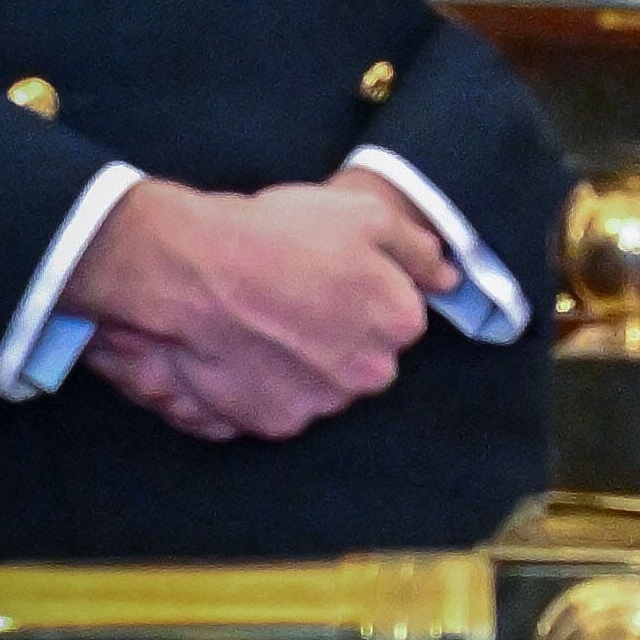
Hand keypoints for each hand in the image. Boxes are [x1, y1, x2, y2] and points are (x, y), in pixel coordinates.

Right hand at [73, 172, 444, 444]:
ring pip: (322, 385)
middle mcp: (370, 375)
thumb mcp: (363, 215)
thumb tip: (447, 277)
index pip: (398, 319)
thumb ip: (416, 249)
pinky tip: (243, 352)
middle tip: (293, 299)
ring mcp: (322, 404)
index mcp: (399, 324)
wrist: (192, 271)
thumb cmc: (277, 235)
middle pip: (363, 358)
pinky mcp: (275, 424)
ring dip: (301, 363)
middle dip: (337, 335)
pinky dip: (265, 385)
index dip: (362, 295)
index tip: (328, 278)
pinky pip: (280, 405)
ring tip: (261, 324)